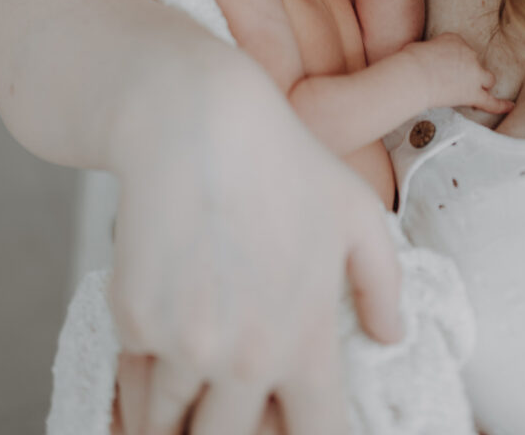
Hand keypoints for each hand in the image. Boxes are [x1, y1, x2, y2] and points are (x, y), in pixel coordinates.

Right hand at [108, 52, 401, 434]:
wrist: (193, 121)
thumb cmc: (278, 158)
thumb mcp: (355, 211)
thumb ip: (383, 284)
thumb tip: (391, 337)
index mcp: (305, 338)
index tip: (291, 423)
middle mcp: (245, 356)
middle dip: (231, 431)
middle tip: (232, 406)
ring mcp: (184, 344)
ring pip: (172, 424)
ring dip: (181, 414)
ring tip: (192, 377)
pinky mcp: (134, 322)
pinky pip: (136, 377)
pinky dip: (145, 373)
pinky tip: (162, 335)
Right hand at [401, 33, 510, 115]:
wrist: (414, 74)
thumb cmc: (409, 60)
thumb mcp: (418, 47)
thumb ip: (428, 53)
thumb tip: (422, 60)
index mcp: (455, 39)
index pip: (459, 47)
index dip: (452, 58)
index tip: (443, 63)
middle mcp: (469, 54)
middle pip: (475, 62)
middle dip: (468, 69)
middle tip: (454, 77)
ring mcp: (474, 74)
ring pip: (487, 79)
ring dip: (482, 83)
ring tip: (474, 89)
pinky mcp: (472, 94)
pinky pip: (491, 101)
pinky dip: (501, 105)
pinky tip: (510, 106)